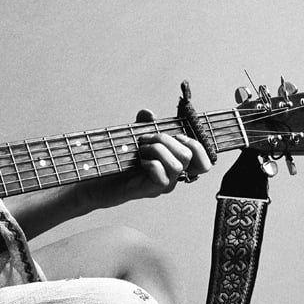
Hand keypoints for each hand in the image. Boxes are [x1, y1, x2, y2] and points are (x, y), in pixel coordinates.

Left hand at [81, 109, 213, 210]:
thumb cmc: (120, 160)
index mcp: (175, 164)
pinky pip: (161, 175)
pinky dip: (150, 163)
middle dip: (165, 140)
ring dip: (157, 150)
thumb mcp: (134, 137)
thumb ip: (144, 124)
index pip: (204, 162)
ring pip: (177, 165)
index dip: (196, 146)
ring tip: (140, 149)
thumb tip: (148, 113)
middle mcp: (174, 176)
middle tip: (144, 139)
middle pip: (188, 156)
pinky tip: (139, 161)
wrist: (99, 180)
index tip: (176, 136)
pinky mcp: (151, 190)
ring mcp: (164, 185)